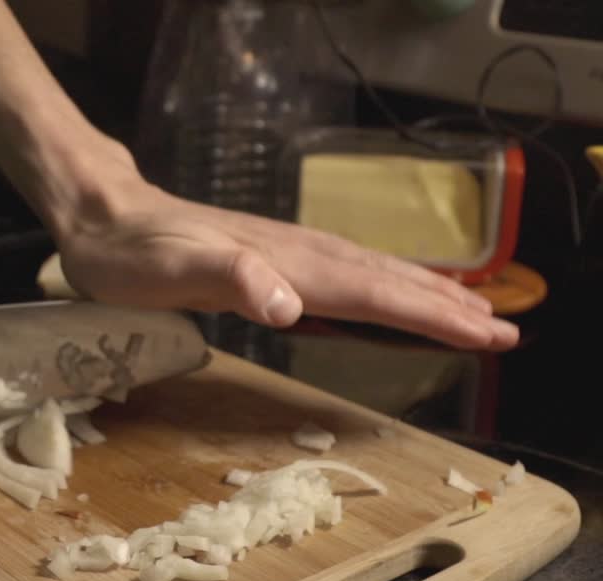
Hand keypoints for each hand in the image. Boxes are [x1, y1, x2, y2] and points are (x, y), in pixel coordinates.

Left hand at [56, 178, 517, 350]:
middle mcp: (296, 256)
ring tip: (472, 313)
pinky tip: (390, 294)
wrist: (103, 218)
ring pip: (372, 274)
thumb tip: (291, 307)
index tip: (485, 335)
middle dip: (447, 308)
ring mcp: (286, 255)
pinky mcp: (270, 260)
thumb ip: (233, 278)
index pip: (373, 291)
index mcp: (286, 264)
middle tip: (505, 333)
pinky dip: (383, 287)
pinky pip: (346, 275)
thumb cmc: (133, 253)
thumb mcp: (173, 268)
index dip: (431, 315)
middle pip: (387, 281)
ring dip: (425, 296)